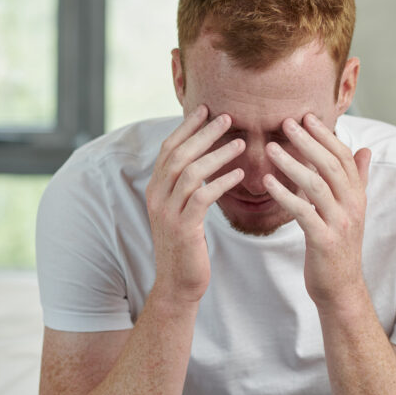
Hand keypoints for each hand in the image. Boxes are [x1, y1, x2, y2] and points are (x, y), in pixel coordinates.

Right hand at [146, 105, 244, 300]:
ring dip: (216, 154)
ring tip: (240, 142)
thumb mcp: (180, 212)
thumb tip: (203, 161)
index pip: (167, 149)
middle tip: (226, 116)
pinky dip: (221, 182)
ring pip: (189, 172)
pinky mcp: (183, 228)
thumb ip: (185, 187)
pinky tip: (240, 174)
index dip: (186, 127)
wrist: (177, 285)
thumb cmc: (186, 247)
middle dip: (202, 133)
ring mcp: (167, 213)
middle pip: (178, 154)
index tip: (205, 109)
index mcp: (155, 189)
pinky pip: (202, 197)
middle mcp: (156, 197)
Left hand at [263, 113, 370, 309]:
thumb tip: (366, 149)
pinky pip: (303, 212)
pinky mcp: (324, 240)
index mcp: (357, 195)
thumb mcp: (351, 210)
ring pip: (317, 185)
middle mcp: (353, 205)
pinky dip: (285, 195)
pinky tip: (268, 183)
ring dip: (293, 164)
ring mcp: (340, 223)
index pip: (343, 157)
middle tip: (286, 122)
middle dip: (309, 141)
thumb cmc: (339, 245)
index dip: (326, 135)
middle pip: (331, 165)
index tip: (306, 116)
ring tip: (270, 148)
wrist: (341, 287)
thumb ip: (357, 179)